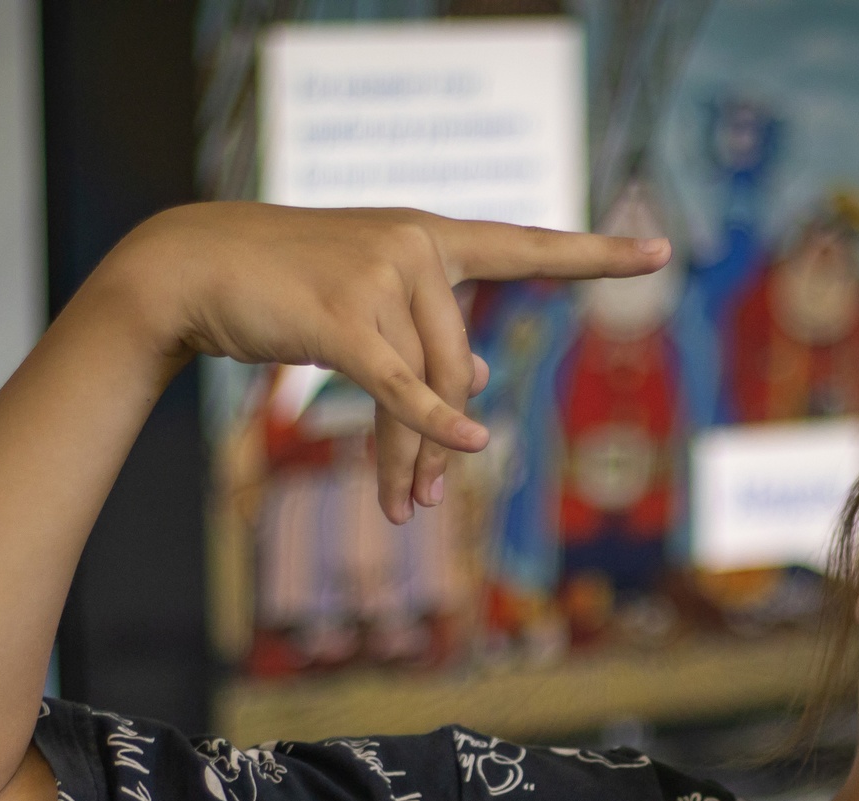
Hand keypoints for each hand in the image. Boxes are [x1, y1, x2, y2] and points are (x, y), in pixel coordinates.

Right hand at [105, 201, 669, 522]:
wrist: (196, 269)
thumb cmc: (285, 287)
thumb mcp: (366, 305)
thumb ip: (427, 338)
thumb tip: (480, 385)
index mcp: (432, 237)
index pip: (525, 245)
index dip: (595, 255)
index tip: (662, 253)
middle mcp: (417, 245)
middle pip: (457, 364)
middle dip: (442, 440)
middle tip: (423, 499)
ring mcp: (380, 274)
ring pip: (425, 388)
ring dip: (410, 458)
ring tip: (399, 505)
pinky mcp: (341, 317)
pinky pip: (399, 388)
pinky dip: (429, 427)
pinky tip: (459, 452)